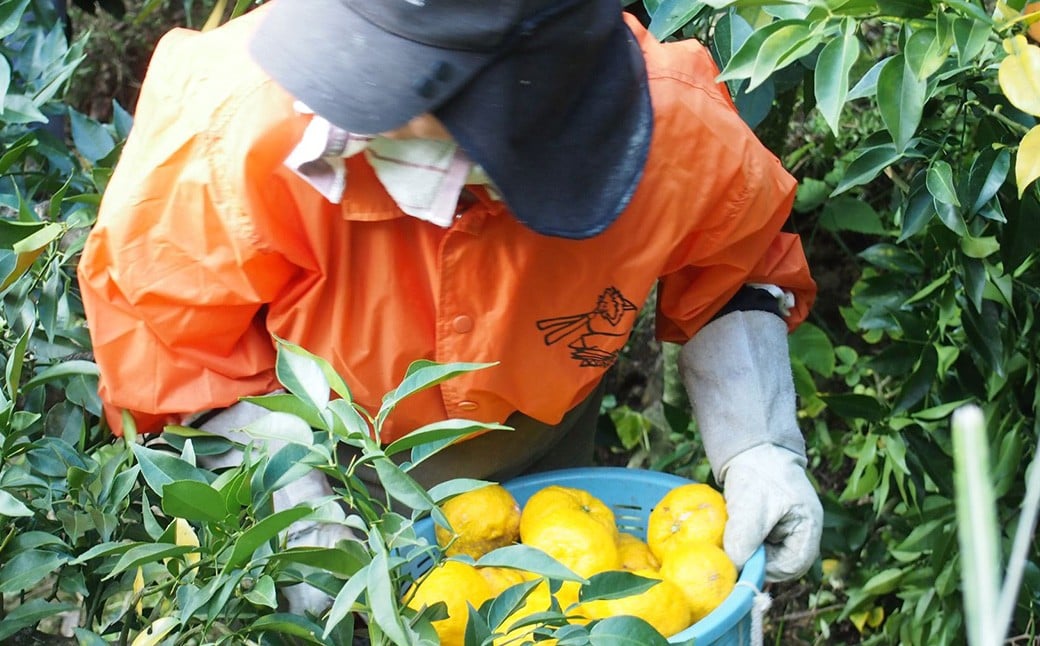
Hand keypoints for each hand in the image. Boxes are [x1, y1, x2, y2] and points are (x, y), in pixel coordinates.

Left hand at [719, 443, 822, 581]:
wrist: (750, 447)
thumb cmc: (756, 473)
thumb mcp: (749, 508)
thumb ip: (743, 541)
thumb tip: (735, 568)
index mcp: (808, 527)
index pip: (793, 566)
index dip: (768, 569)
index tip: (743, 559)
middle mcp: (803, 531)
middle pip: (781, 563)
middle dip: (757, 557)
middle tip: (736, 545)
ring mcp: (789, 527)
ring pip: (769, 554)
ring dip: (750, 548)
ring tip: (735, 530)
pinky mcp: (774, 523)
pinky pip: (761, 542)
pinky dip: (746, 538)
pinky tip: (736, 525)